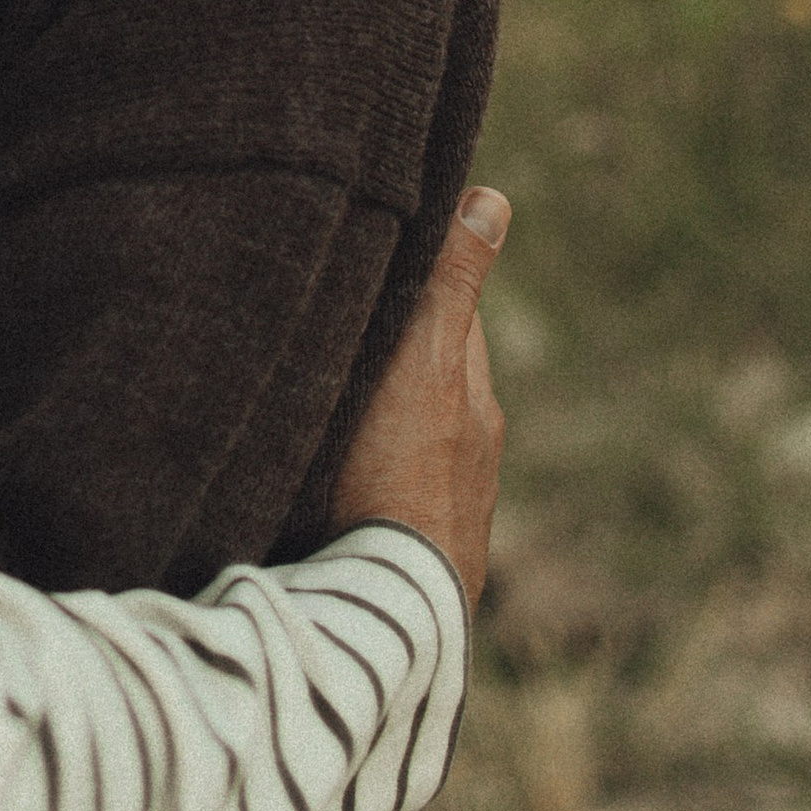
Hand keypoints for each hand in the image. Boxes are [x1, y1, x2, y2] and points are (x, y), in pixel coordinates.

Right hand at [328, 191, 508, 611]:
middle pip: (425, 379)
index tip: (373, 253)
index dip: (411, 285)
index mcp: (472, 400)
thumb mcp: (423, 363)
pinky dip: (361, 469)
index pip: (446, 319)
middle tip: (336, 320)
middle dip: (390, 350)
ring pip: (403, 437)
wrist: (392, 610)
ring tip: (319, 396)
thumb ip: (451, 286)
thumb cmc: (400, 477)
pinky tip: (324, 475)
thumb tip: (491, 200)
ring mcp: (440, 507)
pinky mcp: (407, 552)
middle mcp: (467, 453)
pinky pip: (382, 489)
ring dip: (371, 415)